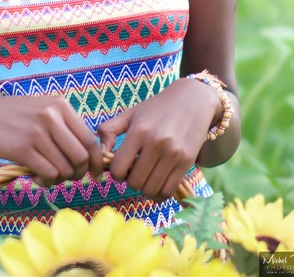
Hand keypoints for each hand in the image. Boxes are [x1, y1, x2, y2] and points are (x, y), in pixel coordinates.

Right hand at [0, 94, 103, 186]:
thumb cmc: (18, 116)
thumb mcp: (45, 111)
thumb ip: (66, 128)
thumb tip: (89, 156)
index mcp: (61, 106)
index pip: (90, 139)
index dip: (97, 161)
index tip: (96, 174)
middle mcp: (51, 117)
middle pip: (81, 157)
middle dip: (79, 173)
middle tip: (69, 177)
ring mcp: (37, 132)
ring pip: (65, 168)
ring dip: (60, 179)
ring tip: (48, 175)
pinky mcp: (22, 148)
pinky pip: (47, 174)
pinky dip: (46, 182)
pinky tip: (36, 177)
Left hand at [97, 78, 220, 200]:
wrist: (193, 100)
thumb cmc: (157, 108)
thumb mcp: (131, 113)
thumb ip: (109, 129)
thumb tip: (100, 153)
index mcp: (139, 131)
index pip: (118, 169)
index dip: (115, 172)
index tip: (121, 166)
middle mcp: (156, 143)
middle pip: (134, 182)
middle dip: (130, 180)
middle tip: (134, 171)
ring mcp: (173, 154)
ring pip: (151, 190)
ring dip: (145, 187)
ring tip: (146, 175)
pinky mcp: (187, 162)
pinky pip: (168, 191)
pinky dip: (159, 192)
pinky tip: (157, 181)